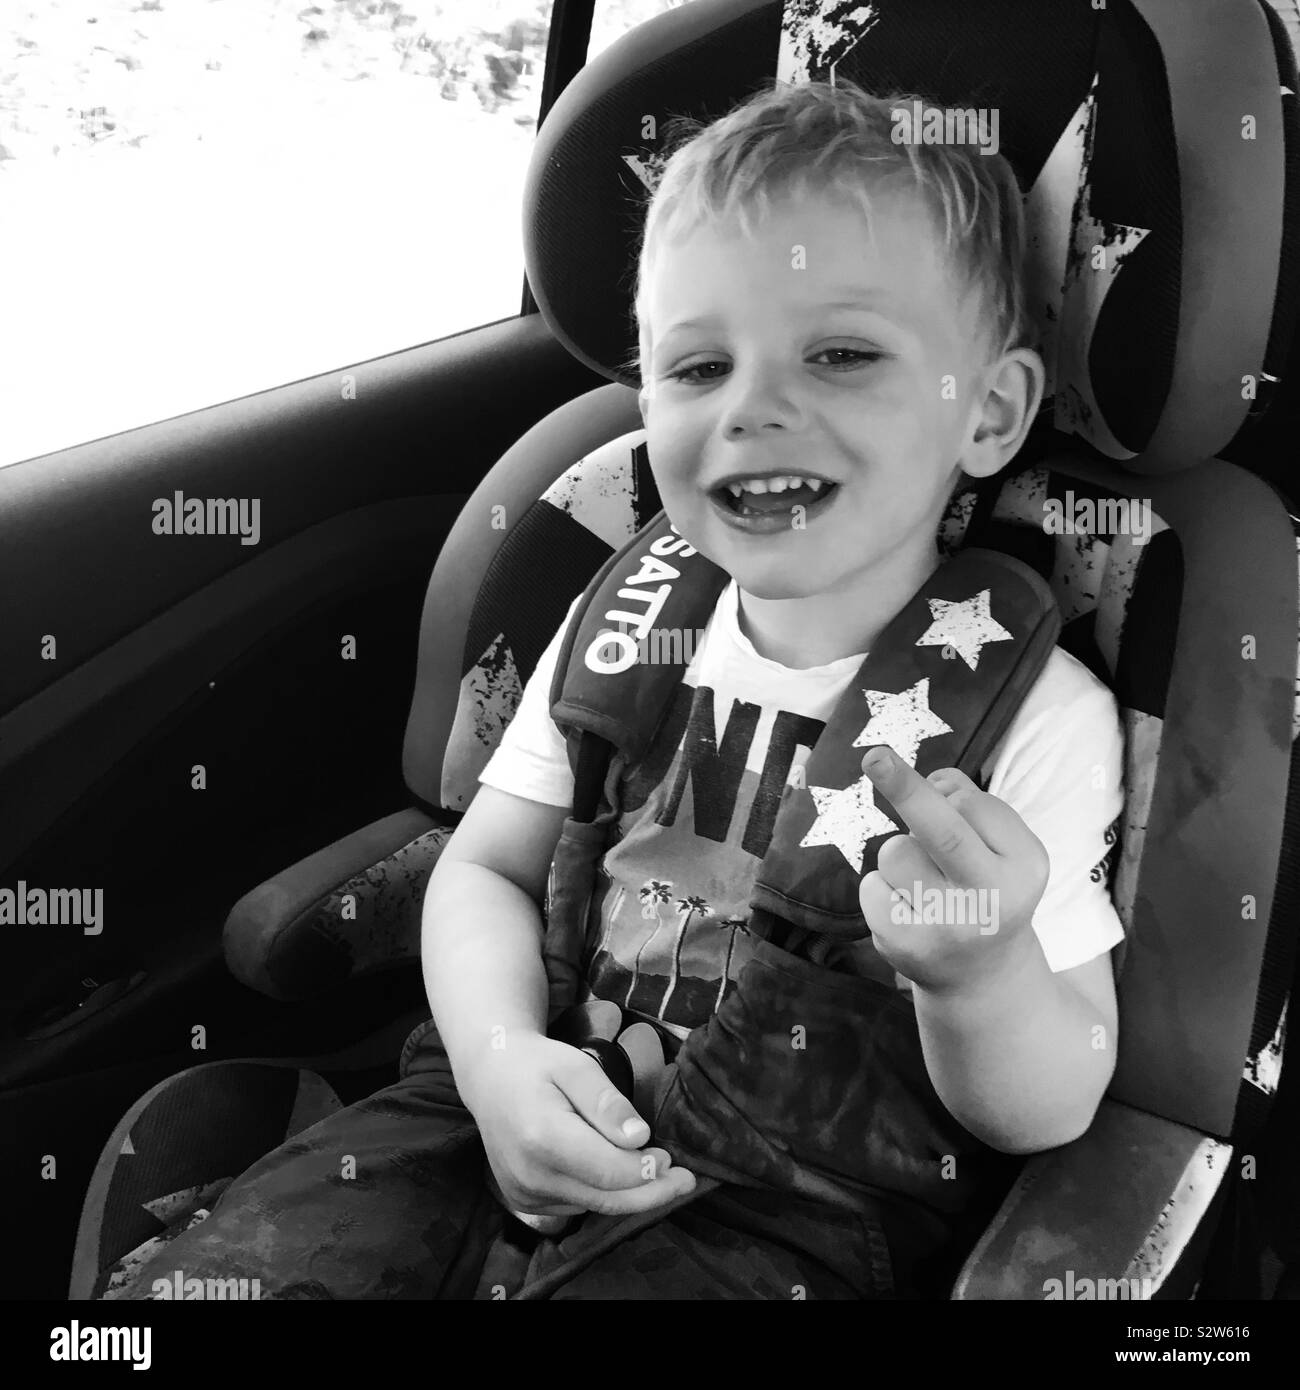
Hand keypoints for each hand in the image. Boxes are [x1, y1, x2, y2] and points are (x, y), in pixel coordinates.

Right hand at [458, 1030, 695, 1218]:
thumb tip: (640, 1138)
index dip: (647, 1171)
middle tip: (685, 1181)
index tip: (673, 1159)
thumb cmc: (537, 1065)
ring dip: (630, 1194)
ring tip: (658, 1172)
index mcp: (541, 1137)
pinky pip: (576, 1204)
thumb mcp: (576, 1066)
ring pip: (593, 1205)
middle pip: (606, 1198)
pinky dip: (604, 1193)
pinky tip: (620, 1174)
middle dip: (651, 1193)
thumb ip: (607, 1102)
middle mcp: (529, 1174)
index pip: (609, 1171)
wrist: (490, 1077)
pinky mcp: (524, 1200)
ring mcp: (524, 1193)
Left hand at [857, 745, 1049, 993]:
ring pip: (896, 850)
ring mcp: (948, 928)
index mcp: (1026, 865)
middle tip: (874, 756)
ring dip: (900, 853)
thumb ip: (971, 804)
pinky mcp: (906, 946)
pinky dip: (881, 886)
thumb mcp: (1002, 846)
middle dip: (905, 788)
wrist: (982, 975)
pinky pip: (873, 884)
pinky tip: (908, 909)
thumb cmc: (986, 887)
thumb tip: (927, 781)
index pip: (972, 804)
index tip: (940, 789)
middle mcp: (993, 900)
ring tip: (924, 883)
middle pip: (943, 831)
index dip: (947, 793)